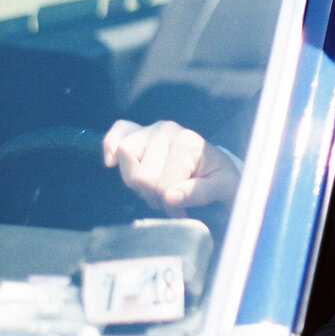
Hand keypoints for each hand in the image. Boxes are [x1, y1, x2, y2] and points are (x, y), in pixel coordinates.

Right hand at [102, 119, 239, 214]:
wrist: (216, 165)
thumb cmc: (218, 177)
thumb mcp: (222, 187)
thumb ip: (198, 193)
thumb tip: (170, 197)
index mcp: (189, 143)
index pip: (162, 184)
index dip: (168, 202)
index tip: (181, 206)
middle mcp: (168, 130)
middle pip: (141, 175)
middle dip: (152, 194)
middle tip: (168, 196)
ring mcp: (152, 129)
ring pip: (125, 157)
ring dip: (135, 180)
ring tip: (153, 185)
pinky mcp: (140, 131)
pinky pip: (119, 130)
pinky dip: (111, 144)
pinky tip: (111, 161)